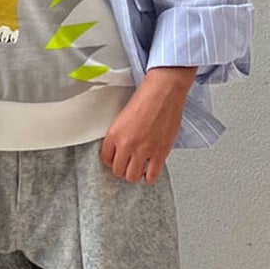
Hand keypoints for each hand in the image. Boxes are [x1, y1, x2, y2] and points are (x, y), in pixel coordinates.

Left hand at [100, 66, 196, 184]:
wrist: (164, 91)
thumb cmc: (147, 98)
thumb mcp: (123, 116)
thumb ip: (120, 134)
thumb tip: (121, 149)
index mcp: (115, 134)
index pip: (105, 159)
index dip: (112, 162)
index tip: (117, 161)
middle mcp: (127, 144)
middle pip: (118, 171)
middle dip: (123, 170)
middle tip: (128, 166)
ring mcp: (144, 150)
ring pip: (133, 177)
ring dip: (135, 175)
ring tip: (139, 169)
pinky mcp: (159, 153)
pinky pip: (152, 176)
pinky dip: (150, 177)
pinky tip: (150, 171)